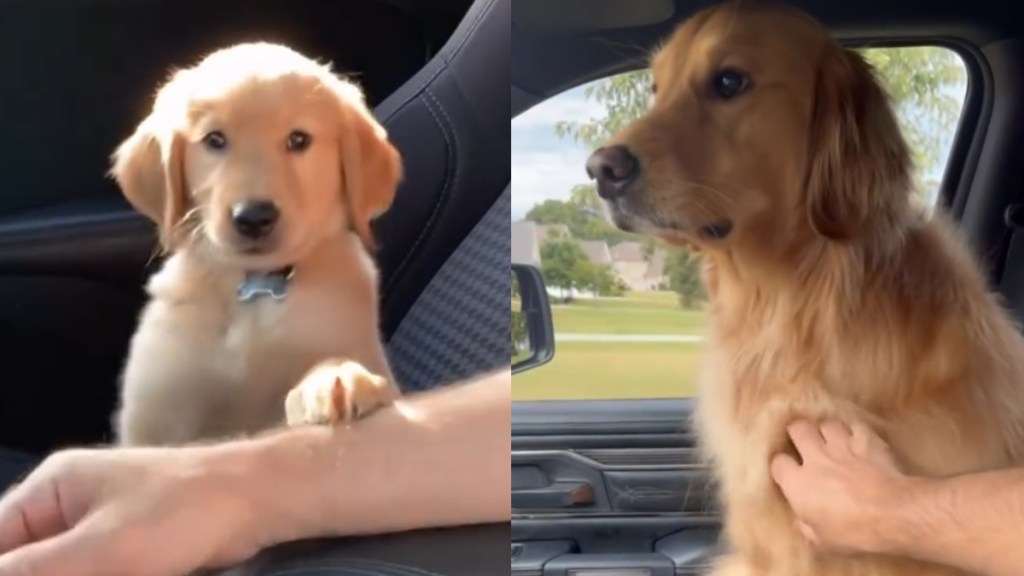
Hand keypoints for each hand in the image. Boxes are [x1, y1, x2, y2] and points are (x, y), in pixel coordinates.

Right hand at [0, 445, 269, 575]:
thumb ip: (31, 572)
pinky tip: (126, 575)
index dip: (6, 571)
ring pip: (63, 568)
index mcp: (53, 489)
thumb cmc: (182, 513)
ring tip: (114, 572)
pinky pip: (95, 570)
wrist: (259, 501)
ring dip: (70, 574)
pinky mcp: (133, 547)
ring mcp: (103, 525)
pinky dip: (97, 575)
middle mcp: (71, 503)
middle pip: (27, 559)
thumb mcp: (97, 549)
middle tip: (91, 575)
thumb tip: (0, 574)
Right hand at [770, 419, 915, 553]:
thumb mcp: (823, 541)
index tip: (787, 472)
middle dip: (798, 432)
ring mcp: (842, 445)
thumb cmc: (854, 531)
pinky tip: (856, 436)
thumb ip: (807, 527)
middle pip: (798, 429)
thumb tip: (800, 521)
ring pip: (827, 424)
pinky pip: (855, 425)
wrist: (893, 512)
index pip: (778, 463)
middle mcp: (815, 457)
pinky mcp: (867, 440)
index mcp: (798, 483)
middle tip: (803, 440)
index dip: (781, 466)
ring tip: (831, 438)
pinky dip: (853, 429)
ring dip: (826, 430)